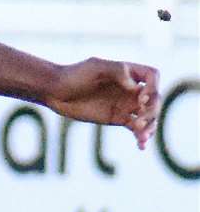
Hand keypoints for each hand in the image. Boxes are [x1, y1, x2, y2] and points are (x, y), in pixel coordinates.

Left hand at [45, 60, 159, 148]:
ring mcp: (125, 104)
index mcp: (129, 73)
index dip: (153, 87)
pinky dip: (141, 136)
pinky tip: (141, 145)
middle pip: (154, 99)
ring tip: (141, 135)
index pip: (153, 76)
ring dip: (150, 126)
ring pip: (149, 116)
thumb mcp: (95, 67)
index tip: (141, 98)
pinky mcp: (118, 118)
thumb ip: (117, 71)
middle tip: (139, 121)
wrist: (56, 91)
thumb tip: (135, 86)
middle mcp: (131, 89)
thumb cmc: (74, 74)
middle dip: (152, 111)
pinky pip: (136, 128)